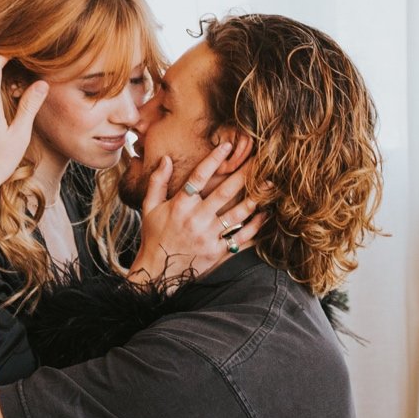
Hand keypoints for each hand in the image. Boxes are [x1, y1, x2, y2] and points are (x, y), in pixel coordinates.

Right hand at [130, 140, 264, 286]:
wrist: (158, 271)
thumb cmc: (154, 236)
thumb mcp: (149, 207)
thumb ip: (157, 182)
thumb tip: (166, 159)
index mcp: (180, 205)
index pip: (198, 177)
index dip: (213, 159)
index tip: (227, 145)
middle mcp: (196, 219)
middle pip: (224, 192)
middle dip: (243, 174)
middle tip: (260, 160)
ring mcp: (208, 236)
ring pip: (237, 214)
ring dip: (254, 198)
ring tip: (269, 184)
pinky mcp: (217, 251)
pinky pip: (240, 237)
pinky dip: (254, 226)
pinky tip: (264, 214)